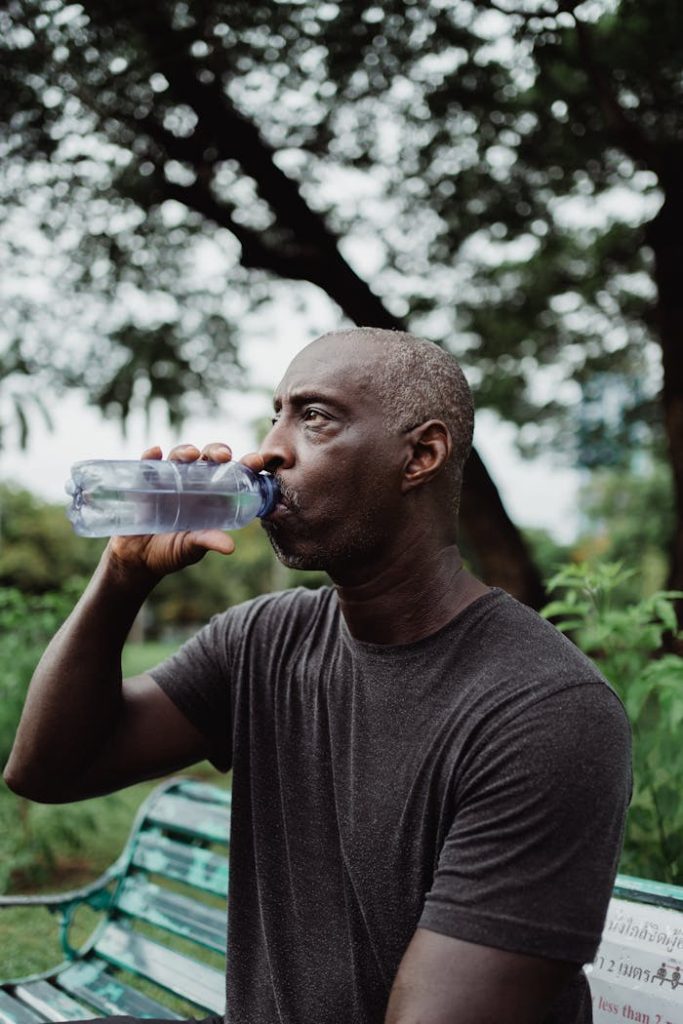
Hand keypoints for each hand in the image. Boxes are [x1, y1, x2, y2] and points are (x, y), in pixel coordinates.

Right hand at [106, 442, 265, 580]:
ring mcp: (168, 481)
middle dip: (217, 451)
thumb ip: (207, 542)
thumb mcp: (191, 548)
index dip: (245, 465)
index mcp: (211, 496)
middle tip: (222, 456)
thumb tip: (230, 547)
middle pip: (208, 458)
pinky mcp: (144, 483)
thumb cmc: (171, 552)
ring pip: (180, 456)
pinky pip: (147, 465)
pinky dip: (151, 456)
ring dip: (185, 450)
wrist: (137, 559)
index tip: (256, 461)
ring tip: (190, 455)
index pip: (231, 475)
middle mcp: (192, 484)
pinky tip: (155, 453)